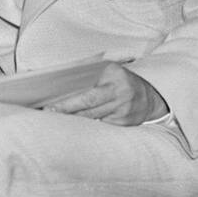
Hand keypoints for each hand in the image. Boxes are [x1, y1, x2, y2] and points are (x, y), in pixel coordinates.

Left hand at [43, 64, 167, 125]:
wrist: (149, 97)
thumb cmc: (120, 81)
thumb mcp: (108, 70)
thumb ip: (88, 70)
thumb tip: (59, 74)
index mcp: (114, 76)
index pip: (87, 93)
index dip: (67, 102)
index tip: (50, 106)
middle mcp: (121, 93)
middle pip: (88, 107)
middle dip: (66, 111)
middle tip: (47, 113)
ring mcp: (124, 110)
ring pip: (93, 118)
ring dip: (74, 119)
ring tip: (56, 118)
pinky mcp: (125, 123)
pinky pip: (101, 125)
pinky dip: (87, 125)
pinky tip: (75, 126)